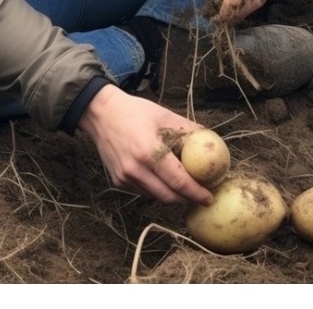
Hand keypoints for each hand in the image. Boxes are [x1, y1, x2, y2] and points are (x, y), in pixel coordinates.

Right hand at [78, 85, 213, 204]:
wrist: (101, 114)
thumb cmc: (135, 112)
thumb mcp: (165, 116)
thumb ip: (188, 131)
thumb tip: (211, 142)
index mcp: (148, 151)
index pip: (177, 180)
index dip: (195, 192)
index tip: (209, 197)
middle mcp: (134, 169)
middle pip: (168, 195)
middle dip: (188, 199)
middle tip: (203, 197)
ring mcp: (124, 177)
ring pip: (156, 196)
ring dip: (174, 196)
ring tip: (189, 190)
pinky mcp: (118, 181)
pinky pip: (144, 192)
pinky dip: (159, 190)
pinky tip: (168, 182)